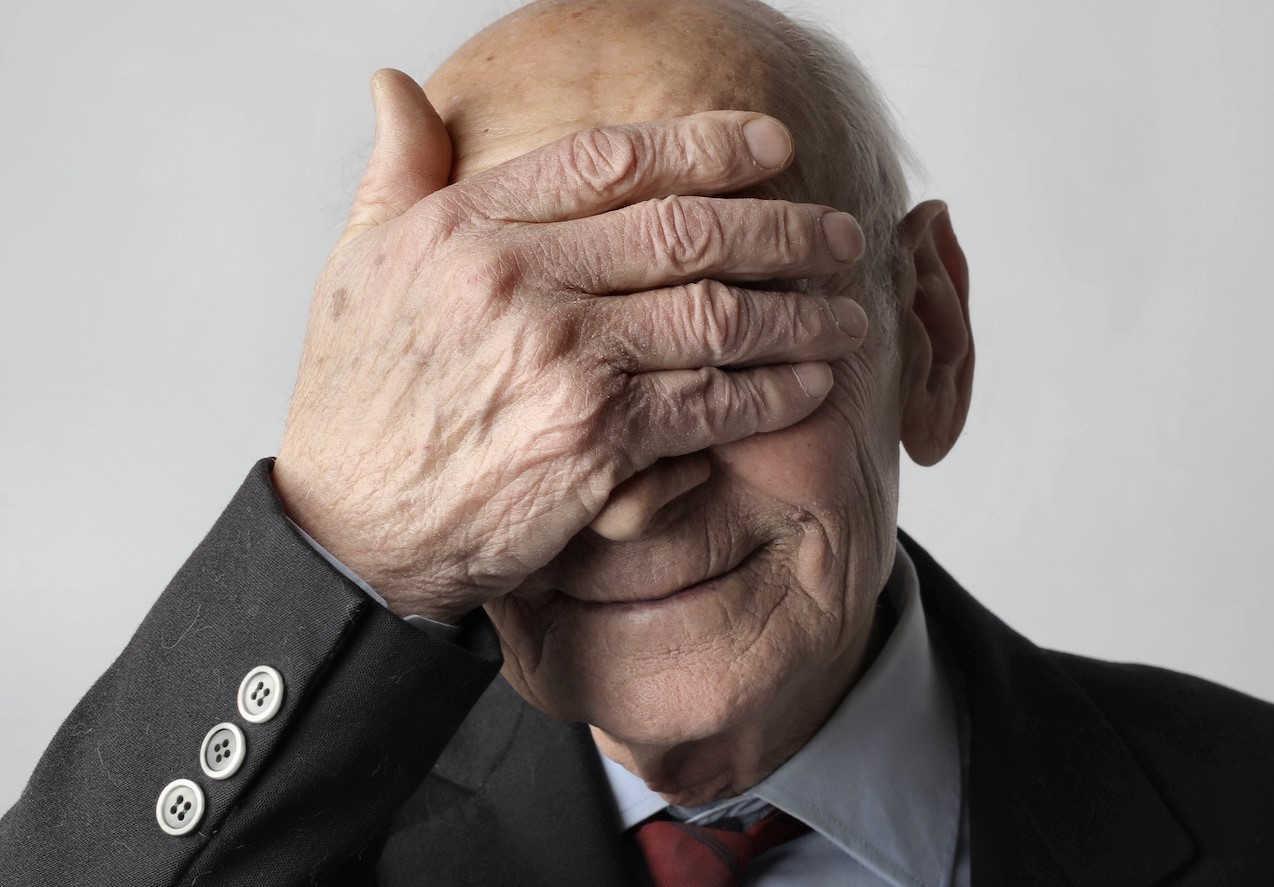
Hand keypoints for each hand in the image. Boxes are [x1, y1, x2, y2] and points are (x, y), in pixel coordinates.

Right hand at [273, 69, 868, 621]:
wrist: (349, 532)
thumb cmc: (356, 402)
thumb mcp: (353, 268)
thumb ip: (394, 173)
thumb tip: (394, 86)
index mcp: (466, 228)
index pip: (614, 161)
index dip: (709, 146)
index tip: (774, 147)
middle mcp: (520, 283)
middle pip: (687, 231)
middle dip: (784, 229)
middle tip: (839, 235)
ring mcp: (562, 363)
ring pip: (716, 317)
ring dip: (800, 313)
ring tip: (848, 311)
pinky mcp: (594, 442)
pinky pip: (711, 404)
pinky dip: (773, 392)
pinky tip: (812, 383)